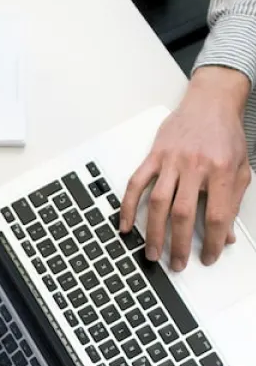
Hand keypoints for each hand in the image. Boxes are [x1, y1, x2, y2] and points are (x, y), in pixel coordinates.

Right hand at [120, 67, 250, 271]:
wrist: (211, 101)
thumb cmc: (225, 134)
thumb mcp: (240, 168)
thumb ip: (233, 202)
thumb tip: (227, 235)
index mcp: (220, 169)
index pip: (217, 214)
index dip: (214, 241)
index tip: (210, 256)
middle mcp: (195, 165)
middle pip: (183, 213)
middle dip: (179, 244)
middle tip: (177, 263)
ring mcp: (171, 160)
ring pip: (158, 202)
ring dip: (154, 232)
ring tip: (152, 253)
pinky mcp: (154, 155)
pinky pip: (136, 183)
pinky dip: (128, 206)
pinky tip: (125, 224)